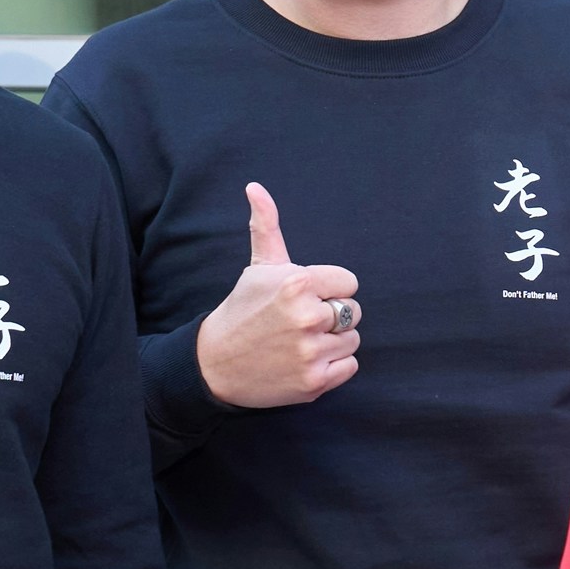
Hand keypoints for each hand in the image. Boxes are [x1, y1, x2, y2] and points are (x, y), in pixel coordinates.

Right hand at [192, 183, 362, 407]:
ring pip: (352, 339)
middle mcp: (306, 317)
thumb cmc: (243, 310)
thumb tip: (255, 186)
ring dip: (332, 342)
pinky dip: (333, 366)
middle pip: (353, 311)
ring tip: (299, 342)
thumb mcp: (258, 267)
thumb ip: (266, 226)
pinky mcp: (315, 382)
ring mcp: (310, 352)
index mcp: (296, 283)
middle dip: (331, 316)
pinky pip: (350, 366)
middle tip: (298, 323)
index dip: (329, 290)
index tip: (304, 298)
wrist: (216, 364)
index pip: (349, 283)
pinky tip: (304, 361)